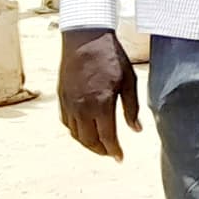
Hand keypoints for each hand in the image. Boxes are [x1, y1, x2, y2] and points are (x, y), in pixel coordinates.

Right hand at [58, 28, 139, 160]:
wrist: (85, 40)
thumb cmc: (111, 58)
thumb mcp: (129, 81)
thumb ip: (131, 108)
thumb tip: (137, 130)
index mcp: (101, 105)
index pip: (107, 137)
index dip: (114, 150)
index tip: (120, 158)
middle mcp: (81, 108)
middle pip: (88, 140)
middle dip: (100, 151)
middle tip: (111, 153)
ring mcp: (68, 104)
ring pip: (75, 134)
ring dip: (87, 143)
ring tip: (100, 145)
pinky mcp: (61, 98)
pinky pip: (66, 122)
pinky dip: (75, 131)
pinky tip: (84, 129)